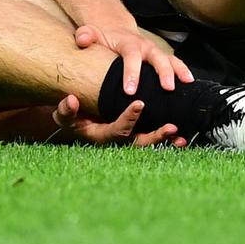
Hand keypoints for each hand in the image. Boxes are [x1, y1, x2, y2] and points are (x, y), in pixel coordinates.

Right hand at [53, 94, 187, 147]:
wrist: (78, 117)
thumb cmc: (71, 115)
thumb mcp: (64, 114)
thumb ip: (65, 110)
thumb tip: (71, 100)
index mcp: (102, 136)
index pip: (118, 131)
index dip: (129, 119)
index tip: (139, 103)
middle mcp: (118, 140)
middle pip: (139, 143)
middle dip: (156, 137)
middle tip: (171, 128)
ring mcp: (128, 137)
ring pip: (149, 142)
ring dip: (166, 140)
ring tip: (181, 136)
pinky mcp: (136, 131)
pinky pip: (152, 135)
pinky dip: (166, 136)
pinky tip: (181, 134)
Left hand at [75, 24, 193, 94]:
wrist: (116, 29)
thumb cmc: (104, 38)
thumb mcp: (92, 34)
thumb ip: (86, 36)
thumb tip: (83, 39)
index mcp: (128, 43)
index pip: (131, 57)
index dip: (132, 72)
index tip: (130, 90)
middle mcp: (145, 47)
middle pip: (157, 58)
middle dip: (163, 73)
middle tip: (167, 88)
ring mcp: (156, 52)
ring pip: (171, 60)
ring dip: (179, 71)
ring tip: (186, 84)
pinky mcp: (163, 58)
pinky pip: (176, 64)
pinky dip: (184, 72)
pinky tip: (191, 84)